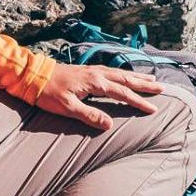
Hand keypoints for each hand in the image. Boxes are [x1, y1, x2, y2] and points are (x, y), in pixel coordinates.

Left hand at [30, 61, 164, 127]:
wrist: (33, 75)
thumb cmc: (48, 93)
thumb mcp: (67, 108)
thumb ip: (89, 115)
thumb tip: (109, 125)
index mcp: (96, 83)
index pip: (123, 93)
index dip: (139, 101)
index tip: (153, 108)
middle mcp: (98, 74)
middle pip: (127, 79)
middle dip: (145, 84)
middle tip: (162, 88)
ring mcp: (93, 70)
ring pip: (121, 73)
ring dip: (137, 77)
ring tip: (151, 79)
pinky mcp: (88, 70)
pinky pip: (113, 71)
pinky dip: (124, 73)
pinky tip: (126, 75)